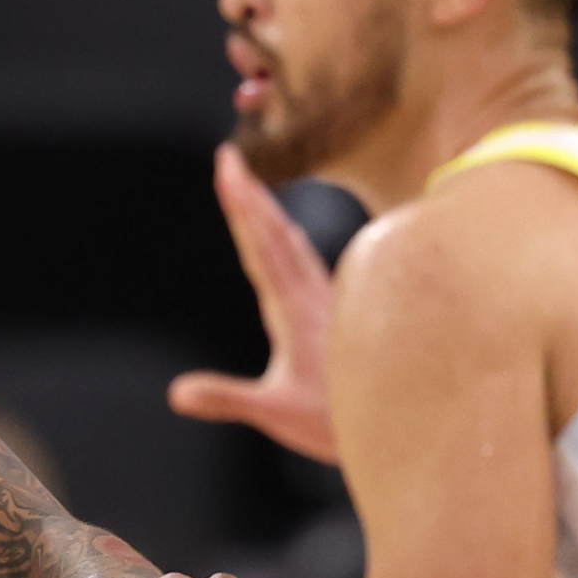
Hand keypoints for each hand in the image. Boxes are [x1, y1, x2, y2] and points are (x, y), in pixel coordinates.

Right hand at [168, 146, 338, 462]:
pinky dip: (291, 240)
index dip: (241, 204)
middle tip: (229, 157)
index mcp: (291, 308)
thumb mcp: (275, 412)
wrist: (401, 420)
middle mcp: (310, 295)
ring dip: (269, 213)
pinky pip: (307, 262)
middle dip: (249, 194)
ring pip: (294, 243)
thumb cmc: (336, 420)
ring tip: (252, 190)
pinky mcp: (337, 311)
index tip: (227, 166)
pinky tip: (294, 240)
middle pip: (275, 232)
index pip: (259, 244)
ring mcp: (327, 301)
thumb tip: (176, 393)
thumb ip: (226, 398)